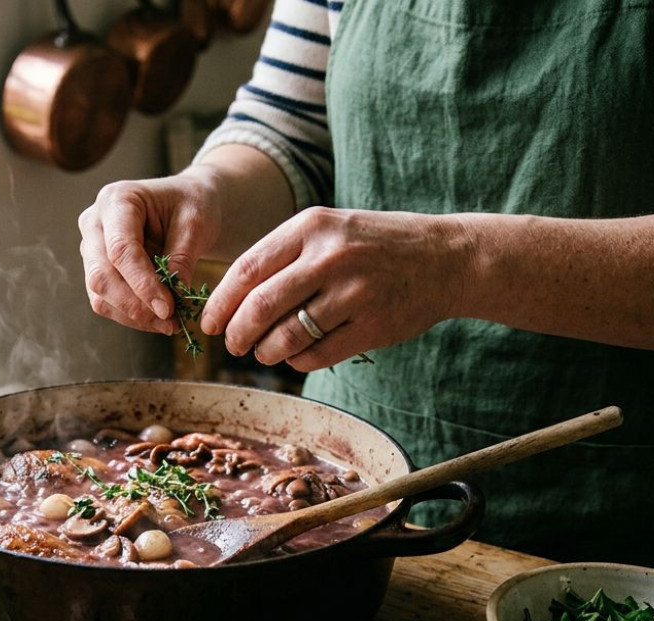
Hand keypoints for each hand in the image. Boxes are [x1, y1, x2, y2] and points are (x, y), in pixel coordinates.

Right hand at [78, 170, 221, 334]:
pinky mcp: (97, 269)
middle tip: (170, 323)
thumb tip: (173, 297)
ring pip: (99, 293)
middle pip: (101, 274)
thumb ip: (181, 258)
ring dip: (133, 316)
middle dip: (135, 305)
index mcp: (116, 200)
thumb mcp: (195, 224)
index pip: (121, 249)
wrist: (185, 205)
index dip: (142, 284)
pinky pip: (105, 301)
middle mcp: (95, 223)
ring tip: (169, 324)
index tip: (168, 309)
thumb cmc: (191, 205)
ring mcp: (91, 248)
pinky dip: (131, 316)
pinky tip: (158, 320)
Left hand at [201, 207, 470, 371]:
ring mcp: (355, 292)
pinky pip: (319, 355)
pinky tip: (298, 357)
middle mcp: (331, 256)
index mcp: (312, 226)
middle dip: (238, 333)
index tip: (208, 323)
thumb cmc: (375, 245)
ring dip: (267, 352)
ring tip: (264, 353)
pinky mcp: (373, 326)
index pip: (248, 269)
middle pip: (261, 306)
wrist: (445, 257)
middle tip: (232, 345)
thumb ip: (285, 256)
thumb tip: (233, 300)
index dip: (221, 302)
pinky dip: (299, 361)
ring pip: (288, 336)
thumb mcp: (330, 230)